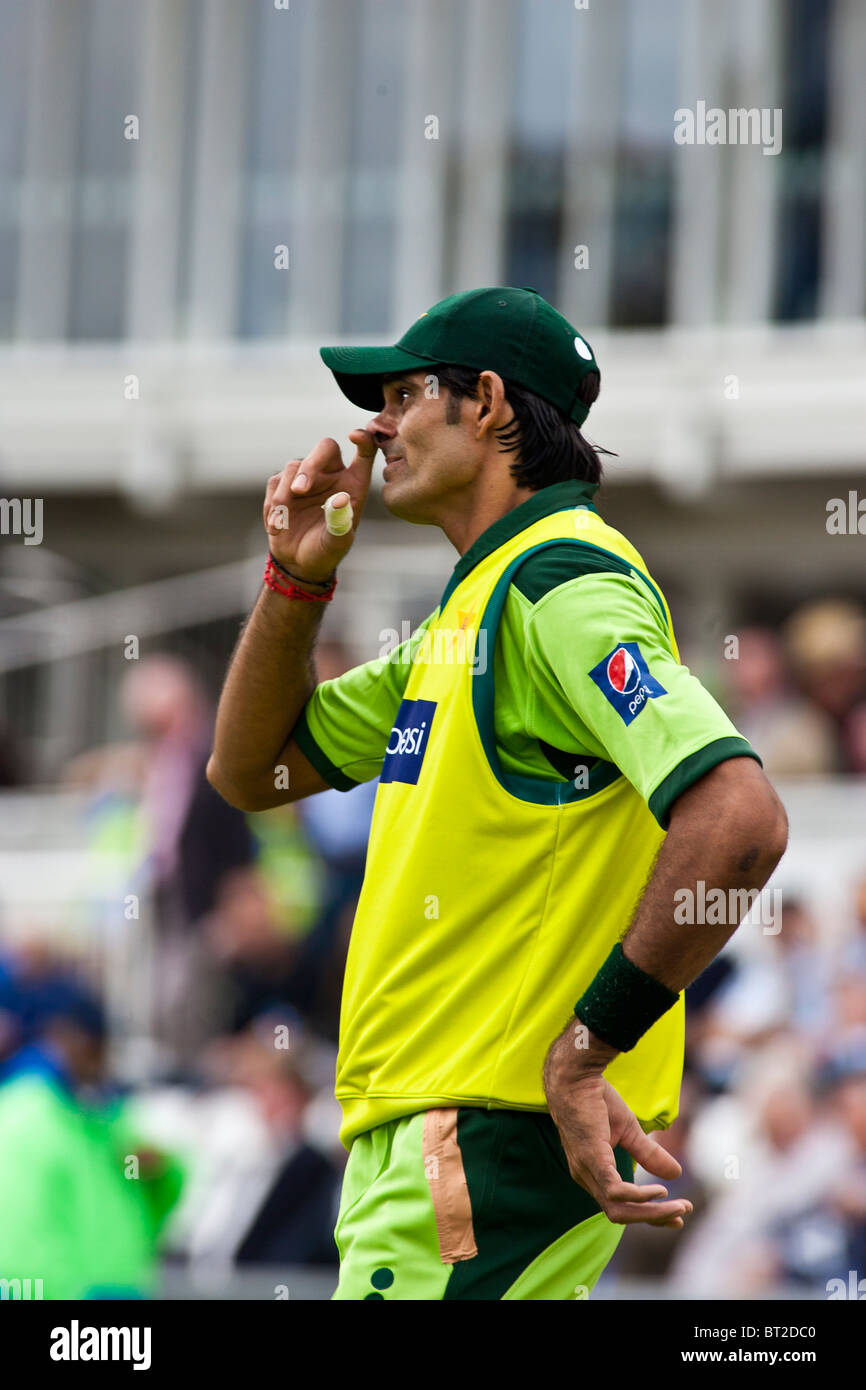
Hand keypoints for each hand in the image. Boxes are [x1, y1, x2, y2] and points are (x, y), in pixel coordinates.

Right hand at [263, 430, 377, 582]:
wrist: (300, 562)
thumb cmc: (327, 551)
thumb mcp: (337, 543)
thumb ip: (340, 522)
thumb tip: (341, 498)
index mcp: (353, 484)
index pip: (365, 453)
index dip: (364, 439)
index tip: (354, 436)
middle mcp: (332, 475)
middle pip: (325, 448)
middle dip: (311, 465)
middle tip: (299, 490)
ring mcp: (306, 478)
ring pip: (294, 466)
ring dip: (285, 493)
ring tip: (281, 523)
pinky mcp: (283, 485)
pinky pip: (275, 484)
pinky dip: (273, 505)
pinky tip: (277, 526)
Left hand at [545, 1065, 692, 1228]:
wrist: (576, 1076)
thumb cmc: (595, 1100)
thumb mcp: (628, 1131)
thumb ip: (648, 1153)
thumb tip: (676, 1173)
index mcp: (594, 1173)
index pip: (621, 1206)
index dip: (649, 1214)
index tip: (678, 1217)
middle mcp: (587, 1178)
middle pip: (621, 1214)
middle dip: (654, 1217)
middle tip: (683, 1214)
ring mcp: (587, 1171)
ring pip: (618, 1209)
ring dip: (651, 1212)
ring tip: (677, 1207)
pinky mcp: (591, 1159)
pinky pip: (614, 1190)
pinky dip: (638, 1196)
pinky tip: (659, 1192)